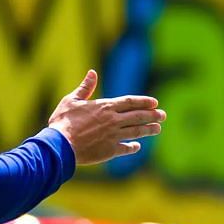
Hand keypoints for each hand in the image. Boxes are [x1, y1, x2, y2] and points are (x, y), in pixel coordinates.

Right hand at [47, 70, 164, 164]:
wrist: (60, 145)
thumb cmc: (63, 121)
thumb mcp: (72, 100)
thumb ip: (85, 87)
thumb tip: (92, 72)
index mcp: (105, 107)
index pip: (130, 102)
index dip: (144, 102)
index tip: (155, 102)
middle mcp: (113, 120)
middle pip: (138, 116)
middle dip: (152, 115)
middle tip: (163, 115)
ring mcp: (113, 136)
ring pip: (136, 131)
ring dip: (149, 129)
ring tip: (157, 129)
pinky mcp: (110, 150)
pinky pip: (126, 148)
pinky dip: (133, 147)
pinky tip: (137, 146)